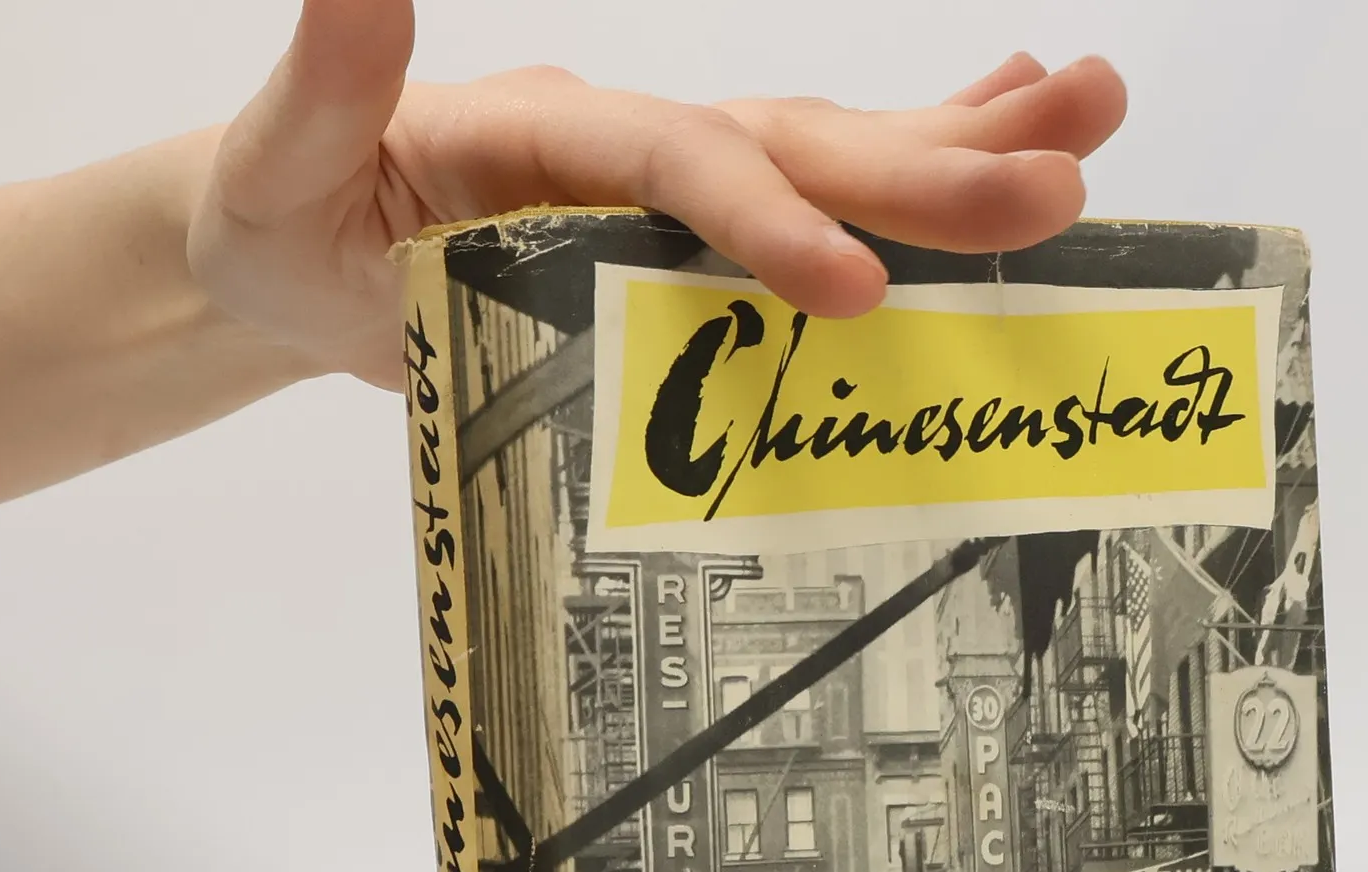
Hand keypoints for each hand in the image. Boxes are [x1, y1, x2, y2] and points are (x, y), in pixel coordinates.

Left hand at [189, 0, 1126, 389]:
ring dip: (961, 144)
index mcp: (553, 133)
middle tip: (1066, 169)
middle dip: (928, 169)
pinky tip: (996, 146)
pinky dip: (907, 173)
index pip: (681, 168)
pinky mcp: (692, 239)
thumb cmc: (289, 222)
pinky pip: (814, 199)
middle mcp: (637, 145)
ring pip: (835, 154)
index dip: (769, 220)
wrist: (299, 259)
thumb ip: (331, 83)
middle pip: (798, 145)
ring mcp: (674, 187)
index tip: (853, 291)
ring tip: (1089, 128)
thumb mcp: (278, 163)